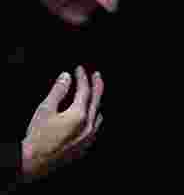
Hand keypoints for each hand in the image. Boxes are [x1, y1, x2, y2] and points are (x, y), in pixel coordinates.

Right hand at [22, 67, 103, 182]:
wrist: (34, 164)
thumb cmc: (37, 138)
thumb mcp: (45, 110)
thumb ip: (58, 91)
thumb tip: (66, 76)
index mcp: (79, 115)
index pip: (85, 91)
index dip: (82, 78)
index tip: (79, 69)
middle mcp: (88, 126)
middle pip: (97, 100)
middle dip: (96, 85)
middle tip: (96, 75)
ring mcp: (89, 137)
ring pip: (98, 114)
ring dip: (97, 101)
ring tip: (94, 93)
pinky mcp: (85, 146)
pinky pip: (96, 127)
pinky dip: (95, 116)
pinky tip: (91, 114)